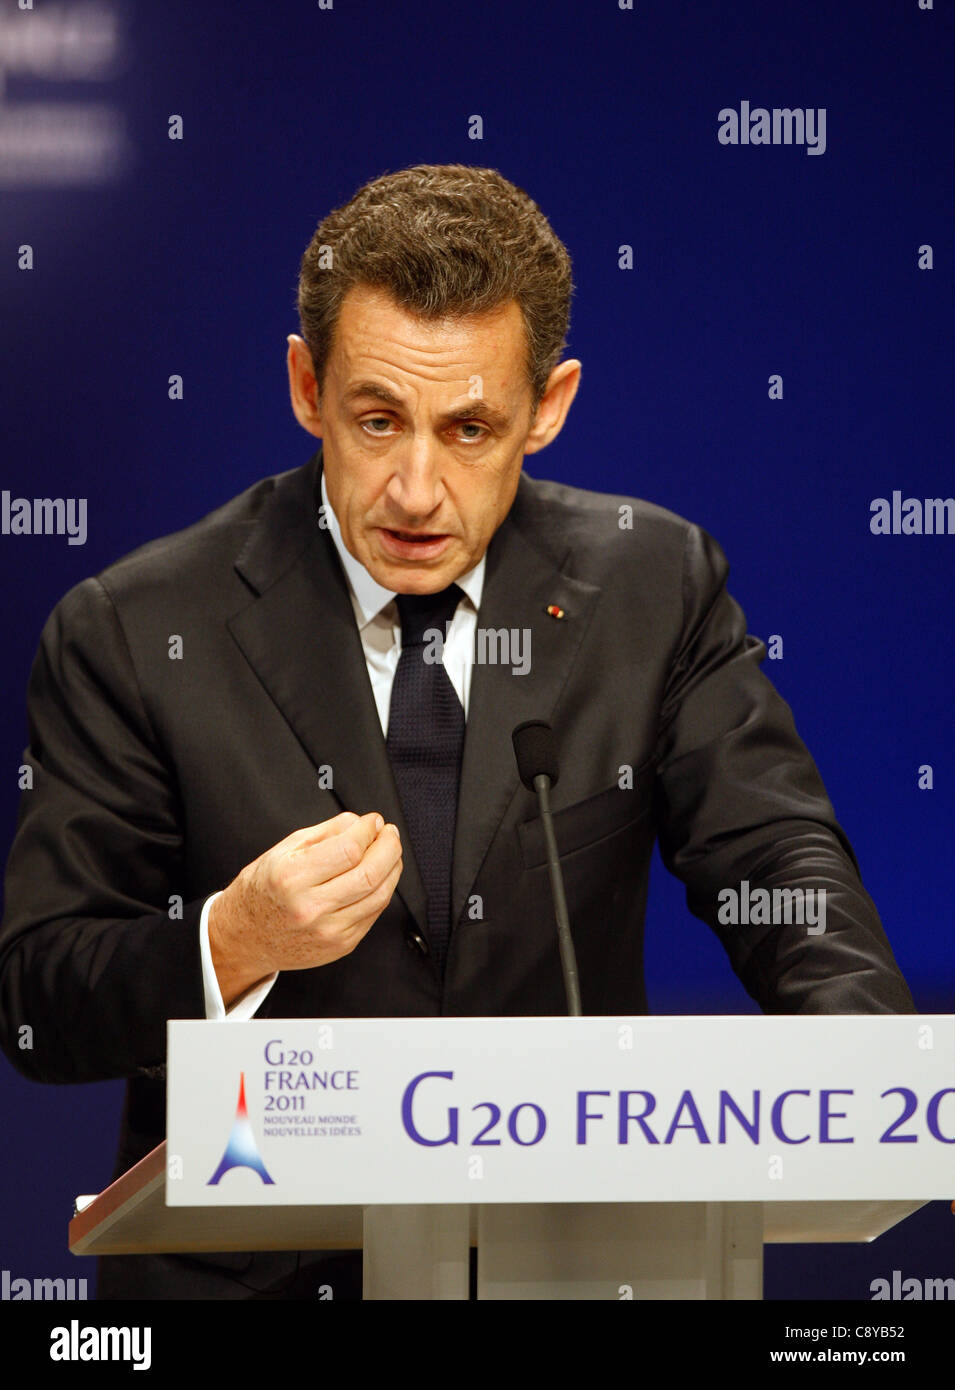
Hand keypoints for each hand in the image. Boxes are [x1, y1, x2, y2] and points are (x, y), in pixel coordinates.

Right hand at [208, 811, 401, 1005]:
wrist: (246, 937)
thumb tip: (360, 823)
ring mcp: (329, 931)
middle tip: (388, 833)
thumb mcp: (284, 850)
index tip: (373, 821)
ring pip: (380, 895)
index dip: (368, 830)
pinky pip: (375, 913)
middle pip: (370, 873)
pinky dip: (383, 890)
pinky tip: (378, 877)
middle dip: (389, 847)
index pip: (349, 850)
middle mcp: (311, 907)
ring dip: (393, 868)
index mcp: (291, 878)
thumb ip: (326, 832)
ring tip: (389, 852)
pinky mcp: (341, 945)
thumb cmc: (263, 891)